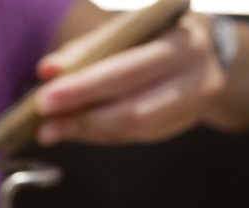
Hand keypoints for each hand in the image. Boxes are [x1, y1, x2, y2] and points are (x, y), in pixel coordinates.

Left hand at [33, 12, 225, 144]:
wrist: (204, 48)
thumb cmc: (152, 35)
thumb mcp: (124, 31)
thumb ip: (86, 51)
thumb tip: (48, 70)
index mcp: (181, 35)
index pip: (127, 67)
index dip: (85, 85)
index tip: (45, 94)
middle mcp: (196, 68)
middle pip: (132, 105)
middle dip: (82, 116)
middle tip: (43, 125)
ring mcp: (195, 99)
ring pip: (134, 127)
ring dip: (87, 131)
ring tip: (52, 131)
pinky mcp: (184, 122)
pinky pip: (135, 135)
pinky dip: (101, 132)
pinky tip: (76, 129)